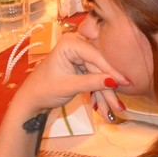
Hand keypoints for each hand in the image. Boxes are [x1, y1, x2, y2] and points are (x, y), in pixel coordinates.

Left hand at [13, 33, 129, 114]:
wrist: (31, 100)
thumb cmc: (44, 90)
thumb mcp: (69, 86)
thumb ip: (92, 82)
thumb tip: (115, 82)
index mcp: (70, 44)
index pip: (96, 57)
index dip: (111, 71)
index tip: (126, 83)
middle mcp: (77, 46)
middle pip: (99, 68)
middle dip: (108, 89)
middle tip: (119, 106)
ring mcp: (80, 57)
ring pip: (99, 76)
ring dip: (105, 95)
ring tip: (113, 112)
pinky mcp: (82, 67)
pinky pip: (95, 80)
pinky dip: (98, 94)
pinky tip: (104, 108)